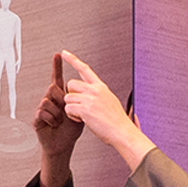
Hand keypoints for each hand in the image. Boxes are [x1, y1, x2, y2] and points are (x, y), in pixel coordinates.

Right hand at [33, 53, 84, 159]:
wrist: (64, 145)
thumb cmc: (71, 130)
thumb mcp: (79, 112)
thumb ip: (78, 100)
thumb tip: (76, 90)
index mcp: (61, 97)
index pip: (57, 78)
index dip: (57, 66)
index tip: (59, 54)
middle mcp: (50, 100)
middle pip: (52, 88)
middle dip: (61, 100)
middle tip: (65, 112)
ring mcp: (42, 108)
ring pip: (47, 100)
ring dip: (57, 112)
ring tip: (60, 121)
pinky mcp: (36, 118)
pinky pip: (42, 112)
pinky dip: (51, 119)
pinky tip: (54, 125)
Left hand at [59, 51, 153, 168]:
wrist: (122, 133)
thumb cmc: (117, 122)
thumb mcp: (110, 102)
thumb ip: (98, 95)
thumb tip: (88, 92)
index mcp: (101, 87)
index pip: (85, 69)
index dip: (73, 60)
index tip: (64, 53)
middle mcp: (96, 90)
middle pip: (71, 84)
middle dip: (71, 95)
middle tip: (80, 106)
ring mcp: (90, 99)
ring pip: (68, 97)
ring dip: (71, 108)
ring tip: (83, 116)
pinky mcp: (85, 109)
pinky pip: (68, 108)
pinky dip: (72, 116)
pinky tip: (82, 120)